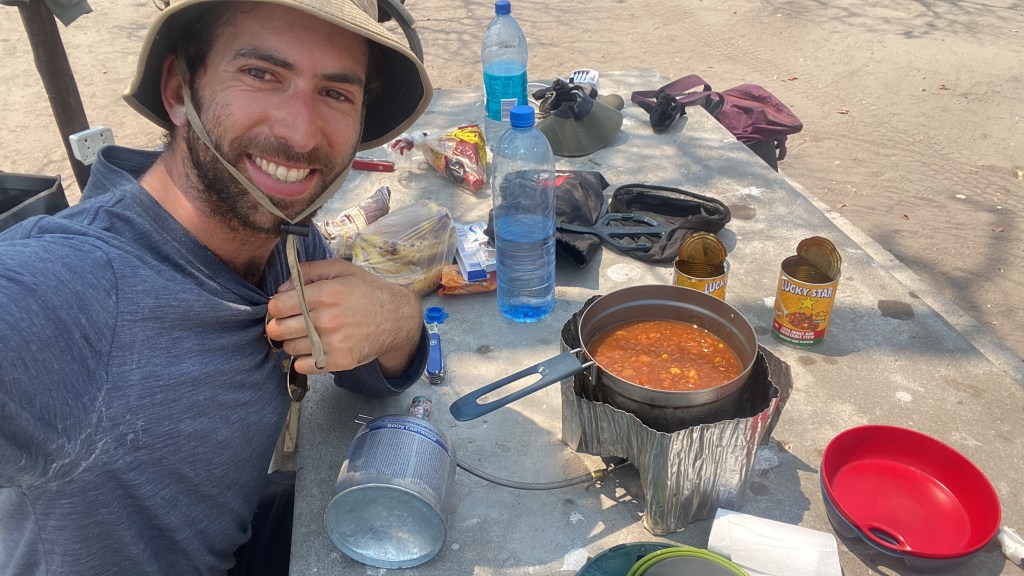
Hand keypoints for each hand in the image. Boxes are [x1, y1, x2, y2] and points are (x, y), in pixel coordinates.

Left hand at [265, 259, 422, 376]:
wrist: (396, 317)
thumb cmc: (367, 291)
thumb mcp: (340, 270)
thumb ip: (308, 271)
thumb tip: (281, 289)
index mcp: (326, 293)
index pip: (277, 306)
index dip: (276, 307)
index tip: (284, 307)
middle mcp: (327, 319)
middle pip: (278, 330)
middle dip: (279, 326)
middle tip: (289, 323)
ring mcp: (333, 343)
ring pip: (289, 349)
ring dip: (291, 343)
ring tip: (305, 335)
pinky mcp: (340, 361)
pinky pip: (303, 366)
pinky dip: (302, 360)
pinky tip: (312, 350)